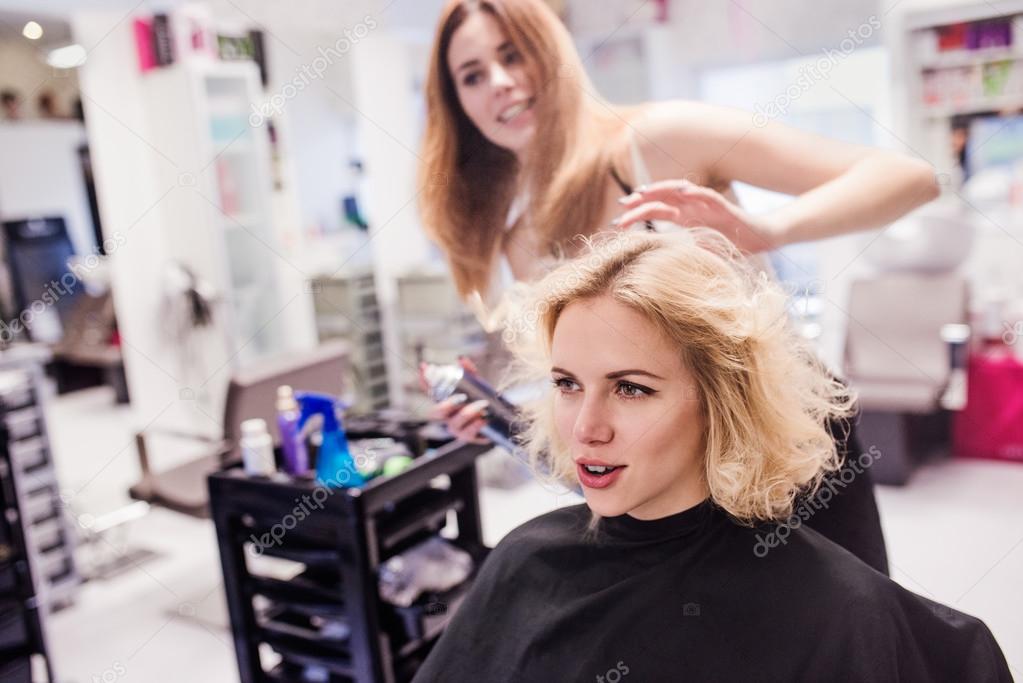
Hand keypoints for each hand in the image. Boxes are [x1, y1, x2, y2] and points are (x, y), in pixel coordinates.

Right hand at [420, 357, 491, 444]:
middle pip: (437, 412)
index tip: (423, 366)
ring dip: (469, 413)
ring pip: (455, 423)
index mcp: (446, 401)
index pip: (430, 391)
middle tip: (462, 397)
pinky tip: (484, 419)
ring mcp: (456, 428)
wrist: (500, 418)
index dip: (424, 380)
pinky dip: (476, 425)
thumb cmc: (484, 399)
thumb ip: (469, 372)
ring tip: (483, 405)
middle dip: (447, 404)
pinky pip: (468, 433)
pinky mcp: (468, 437)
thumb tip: (460, 359)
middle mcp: (447, 416)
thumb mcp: (477, 384)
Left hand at [613, 179, 781, 252]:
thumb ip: (682, 252)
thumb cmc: (733, 244)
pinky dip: (695, 192)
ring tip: (643, 191)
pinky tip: (680, 192)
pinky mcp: (724, 207)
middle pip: (663, 198)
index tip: (618, 222)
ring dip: (661, 189)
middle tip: (622, 205)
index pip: (657, 211)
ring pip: (681, 191)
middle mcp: (693, 208)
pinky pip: (708, 196)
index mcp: (686, 217)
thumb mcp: (701, 251)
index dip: (638, 213)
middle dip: (641, 200)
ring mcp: (708, 205)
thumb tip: (660, 261)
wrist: (763, 238)